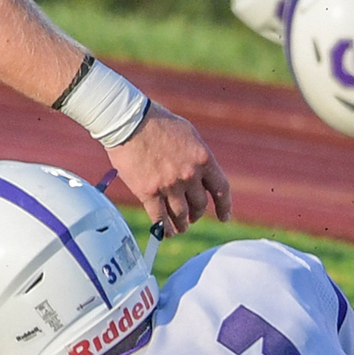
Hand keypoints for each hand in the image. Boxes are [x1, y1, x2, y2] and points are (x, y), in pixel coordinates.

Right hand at [110, 104, 231, 232]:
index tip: (224, 217)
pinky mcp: (148, 192)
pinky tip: (166, 232)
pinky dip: (164, 228)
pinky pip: (159, 218)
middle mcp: (190, 175)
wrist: (128, 121)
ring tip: (181, 228)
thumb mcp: (188, 135)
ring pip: (181, 215)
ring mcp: (169, 185)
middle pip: (200, 204)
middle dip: (197, 214)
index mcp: (203, 159)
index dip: (224, 206)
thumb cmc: (157, 122)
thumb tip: (202, 172)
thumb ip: (197, 156)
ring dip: (182, 224)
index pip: (221, 189)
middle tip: (193, 218)